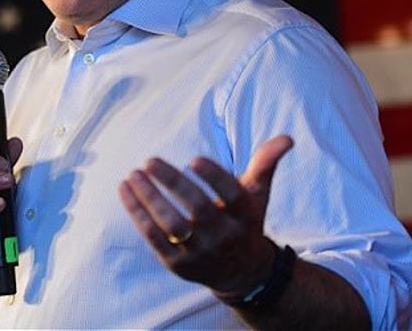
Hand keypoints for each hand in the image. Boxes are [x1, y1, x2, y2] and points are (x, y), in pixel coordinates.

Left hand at [118, 135, 292, 295]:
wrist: (242, 274)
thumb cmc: (245, 222)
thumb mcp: (258, 194)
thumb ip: (266, 163)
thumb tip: (286, 138)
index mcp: (245, 215)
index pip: (231, 195)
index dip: (214, 178)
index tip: (194, 159)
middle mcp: (224, 236)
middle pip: (198, 209)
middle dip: (172, 183)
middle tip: (149, 160)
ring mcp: (200, 253)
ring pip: (171, 225)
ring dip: (149, 199)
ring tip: (133, 175)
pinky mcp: (178, 264)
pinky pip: (153, 238)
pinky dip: (137, 214)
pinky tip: (125, 189)